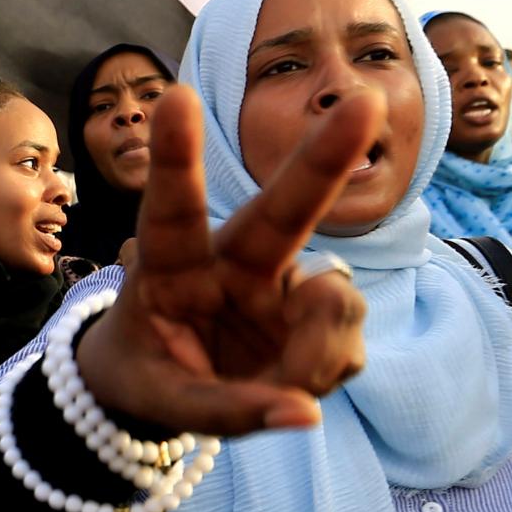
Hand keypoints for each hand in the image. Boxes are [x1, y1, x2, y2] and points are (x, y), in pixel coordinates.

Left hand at [74, 88, 379, 434]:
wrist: (162, 389)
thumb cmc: (146, 374)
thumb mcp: (160, 402)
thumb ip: (224, 410)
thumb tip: (306, 414)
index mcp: (172, 267)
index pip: (171, 213)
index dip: (176, 158)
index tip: (174, 97)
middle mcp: (235, 262)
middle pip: (282, 209)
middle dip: (324, 157)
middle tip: (365, 102)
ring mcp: (284, 286)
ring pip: (333, 302)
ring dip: (317, 350)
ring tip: (282, 386)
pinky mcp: (320, 318)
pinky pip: (347, 341)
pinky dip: (324, 372)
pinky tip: (292, 385)